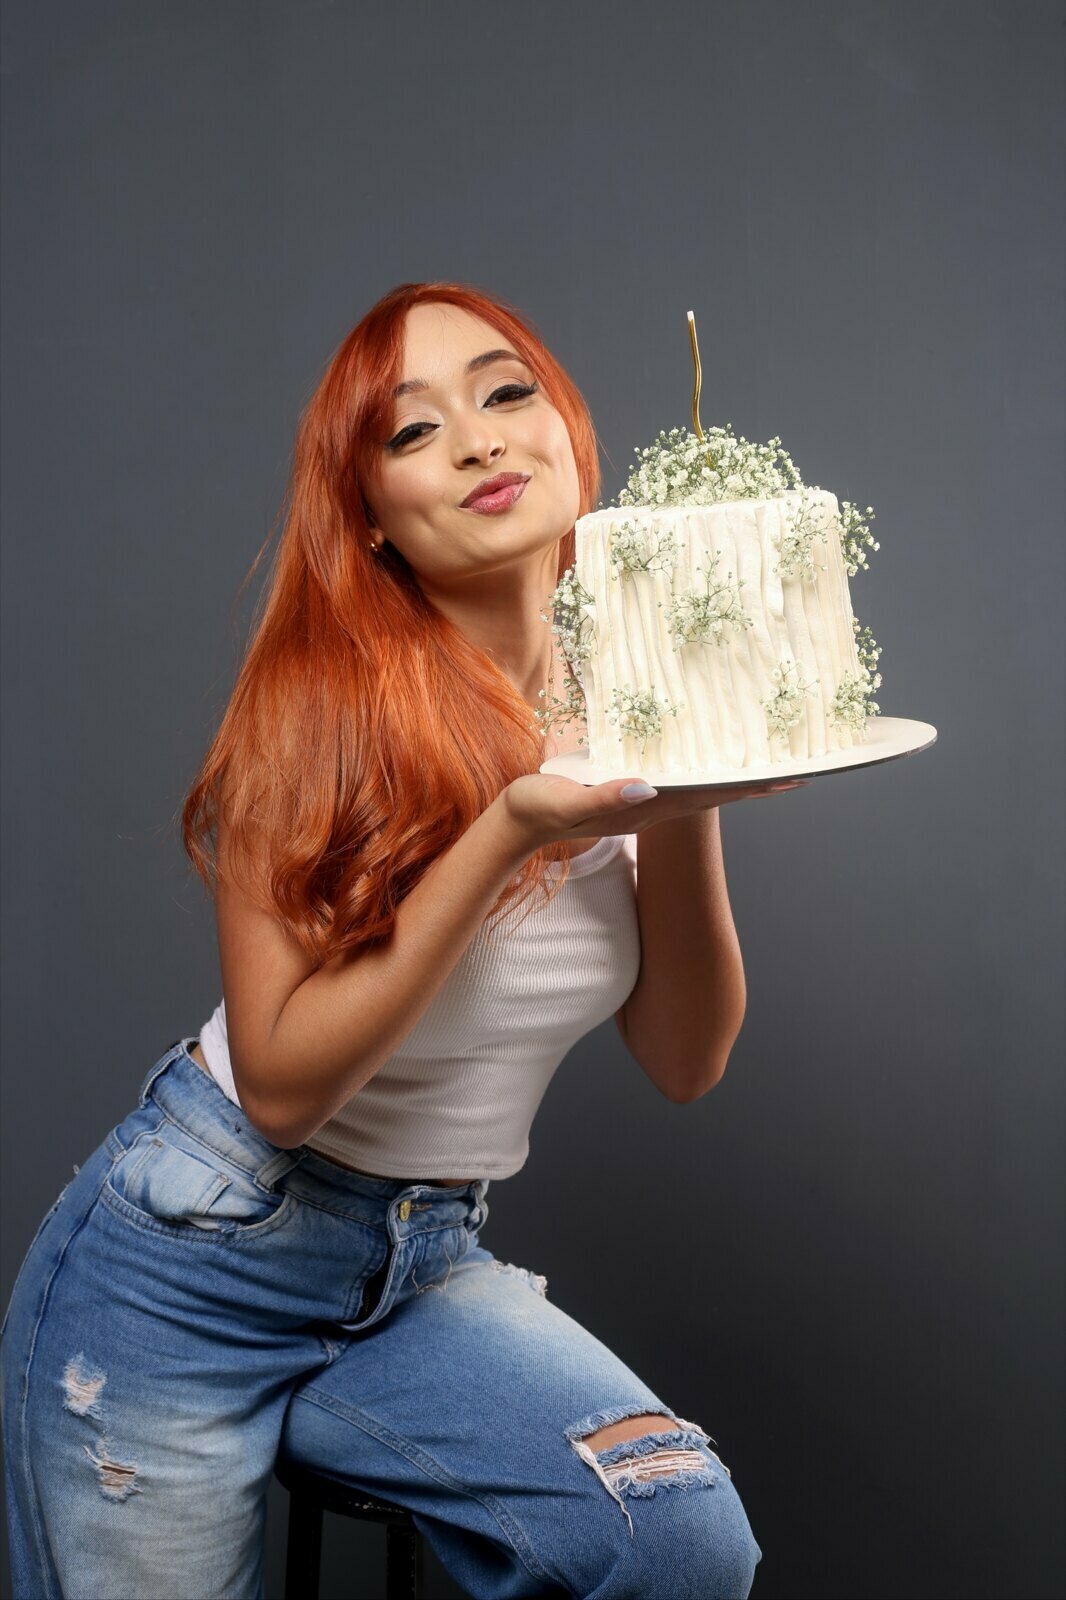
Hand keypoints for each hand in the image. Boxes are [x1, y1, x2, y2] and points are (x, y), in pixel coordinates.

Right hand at [501, 769, 808, 850]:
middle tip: (800, 770)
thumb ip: (605, 797)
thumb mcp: (567, 802)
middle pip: (716, 793)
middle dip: (756, 783)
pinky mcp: (631, 793)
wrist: (518, 825)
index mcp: (645, 806)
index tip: (789, 778)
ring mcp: (644, 802)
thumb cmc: (538, 810)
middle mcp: (653, 806)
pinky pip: (680, 781)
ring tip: (770, 766)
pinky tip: (713, 761)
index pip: (709, 795)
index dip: (748, 786)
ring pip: (702, 788)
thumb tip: (649, 787)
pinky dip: (706, 772)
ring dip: (736, 778)